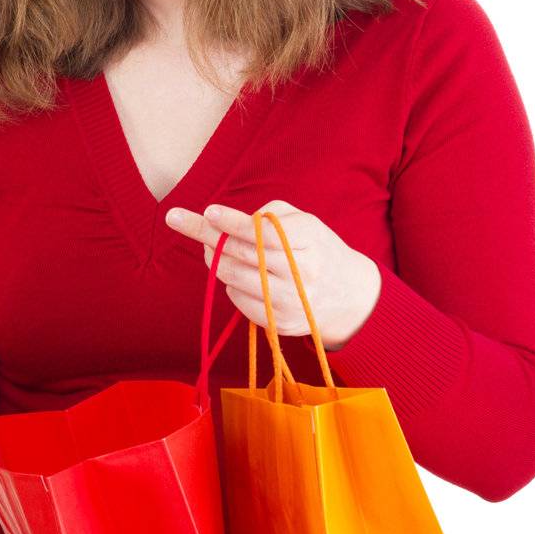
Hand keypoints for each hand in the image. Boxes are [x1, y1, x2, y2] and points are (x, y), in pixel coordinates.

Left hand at [164, 200, 381, 349]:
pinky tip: (234, 273)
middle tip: (186, 222)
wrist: (348, 295)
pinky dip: (229, 283)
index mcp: (309, 239)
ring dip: (213, 258)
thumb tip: (228, 223)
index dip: (232, 222)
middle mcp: (302, 271)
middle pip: (242, 253)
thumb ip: (269, 215)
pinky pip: (237, 299)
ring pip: (233, 277)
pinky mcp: (280, 322)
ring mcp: (291, 300)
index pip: (262, 231)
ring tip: (210, 246)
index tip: (209, 212)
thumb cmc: (315, 248)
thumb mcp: (303, 221)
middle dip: (207, 235)